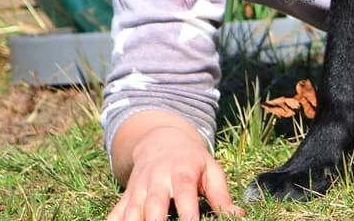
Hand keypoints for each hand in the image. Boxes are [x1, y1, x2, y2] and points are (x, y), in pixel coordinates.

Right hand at [106, 123, 243, 220]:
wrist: (160, 140)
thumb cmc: (191, 159)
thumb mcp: (210, 169)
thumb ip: (222, 195)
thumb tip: (238, 217)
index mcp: (181, 174)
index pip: (185, 196)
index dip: (188, 215)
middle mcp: (157, 181)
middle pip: (154, 206)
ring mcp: (138, 190)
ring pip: (132, 212)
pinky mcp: (126, 197)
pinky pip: (115, 214)